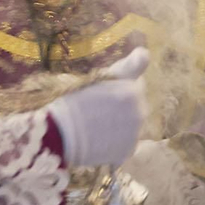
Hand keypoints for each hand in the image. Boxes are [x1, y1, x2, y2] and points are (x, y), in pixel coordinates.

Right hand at [46, 49, 149, 167]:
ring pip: (133, 124)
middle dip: (123, 103)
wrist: (58, 133)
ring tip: (97, 124)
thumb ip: (128, 66)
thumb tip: (145, 53)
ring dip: (122, 122)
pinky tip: (99, 139)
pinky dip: (117, 142)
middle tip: (98, 107)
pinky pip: (126, 143)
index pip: (138, 82)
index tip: (110, 87)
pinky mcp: (128, 151)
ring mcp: (135, 133)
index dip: (124, 83)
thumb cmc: (73, 100)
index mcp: (133, 89)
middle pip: (136, 103)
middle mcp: (140, 111)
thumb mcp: (100, 76)